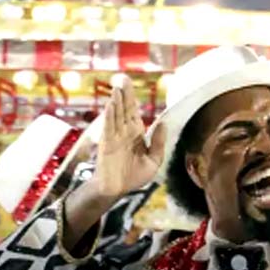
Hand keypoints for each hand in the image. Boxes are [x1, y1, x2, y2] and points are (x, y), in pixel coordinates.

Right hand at [92, 75, 164, 199]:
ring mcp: (115, 136)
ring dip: (116, 100)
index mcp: (136, 132)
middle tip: (122, 78)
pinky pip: (109, 127)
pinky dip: (110, 116)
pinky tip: (111, 105)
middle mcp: (124, 131)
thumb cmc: (133, 176)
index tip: (129, 82)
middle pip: (124, 108)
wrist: (117, 191)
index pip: (133, 110)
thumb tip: (163, 123)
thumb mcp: (153, 160)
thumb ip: (159, 142)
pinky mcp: (107, 144)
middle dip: (123, 93)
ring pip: (116, 114)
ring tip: (117, 86)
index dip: (131, 97)